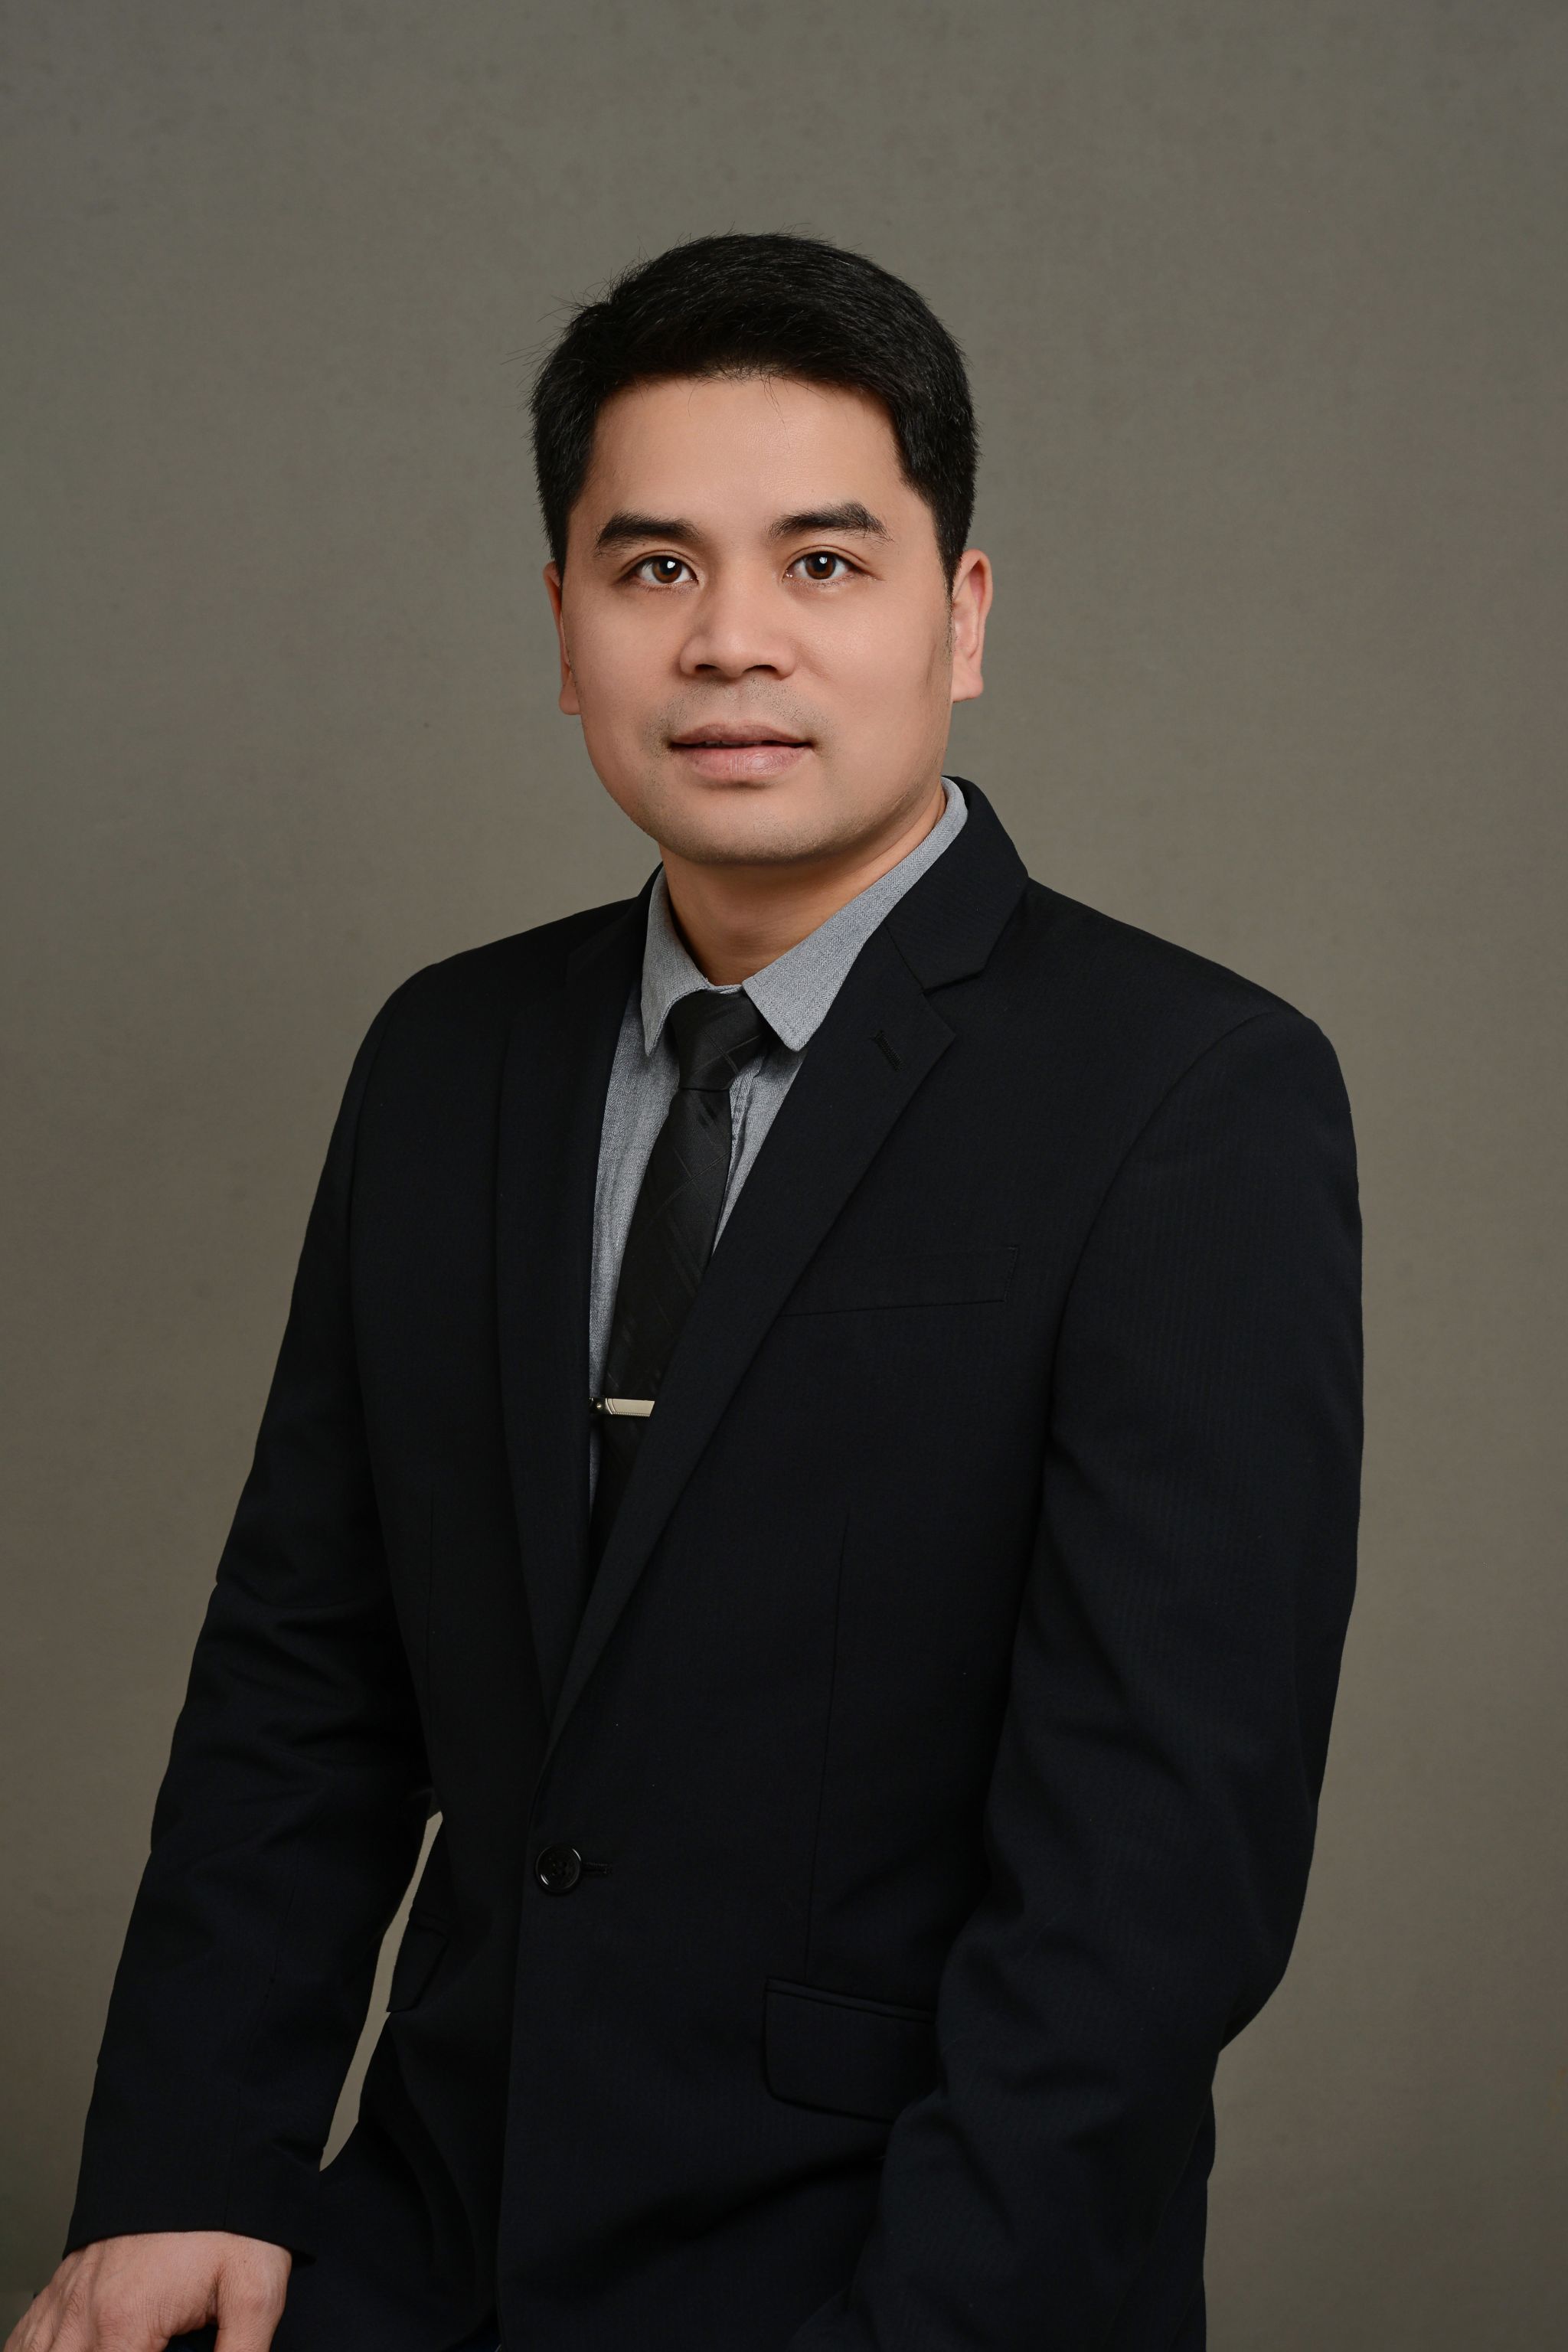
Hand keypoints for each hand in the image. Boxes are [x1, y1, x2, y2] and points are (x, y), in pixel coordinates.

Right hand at [5, 2232, 290, 2351]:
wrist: (207, 2148)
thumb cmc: (231, 2217)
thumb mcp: (255, 2290)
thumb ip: (241, 2351)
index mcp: (124, 2321)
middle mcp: (83, 2311)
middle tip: (150, 2345)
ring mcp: (67, 2294)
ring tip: (116, 2344)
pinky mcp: (64, 2280)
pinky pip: (27, 2334)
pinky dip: (37, 2350)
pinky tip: (63, 2349)